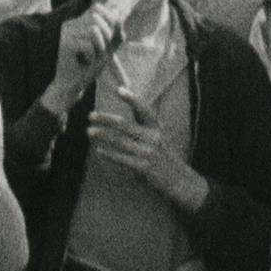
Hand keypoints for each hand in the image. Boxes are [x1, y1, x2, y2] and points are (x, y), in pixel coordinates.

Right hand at [46, 2, 122, 111]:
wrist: (72, 87)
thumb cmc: (89, 66)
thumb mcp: (108, 47)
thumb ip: (116, 32)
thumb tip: (118, 17)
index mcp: (77, 22)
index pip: (96, 8)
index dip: (108, 20)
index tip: (108, 38)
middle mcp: (69, 24)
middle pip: (96, 18)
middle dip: (106, 36)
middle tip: (100, 52)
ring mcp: (65, 34)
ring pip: (93, 30)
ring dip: (100, 47)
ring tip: (92, 58)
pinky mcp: (64, 45)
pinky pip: (89, 45)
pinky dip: (92, 57)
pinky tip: (84, 64)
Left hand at [89, 87, 201, 202]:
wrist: (180, 181)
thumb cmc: (163, 158)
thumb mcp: (158, 138)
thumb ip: (143, 128)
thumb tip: (122, 117)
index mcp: (157, 128)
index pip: (144, 109)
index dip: (132, 99)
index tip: (119, 89)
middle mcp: (153, 138)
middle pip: (125, 125)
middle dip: (106, 119)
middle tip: (91, 115)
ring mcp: (148, 153)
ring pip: (120, 141)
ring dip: (103, 135)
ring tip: (90, 131)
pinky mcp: (143, 168)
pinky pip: (122, 159)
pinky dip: (109, 154)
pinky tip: (99, 150)